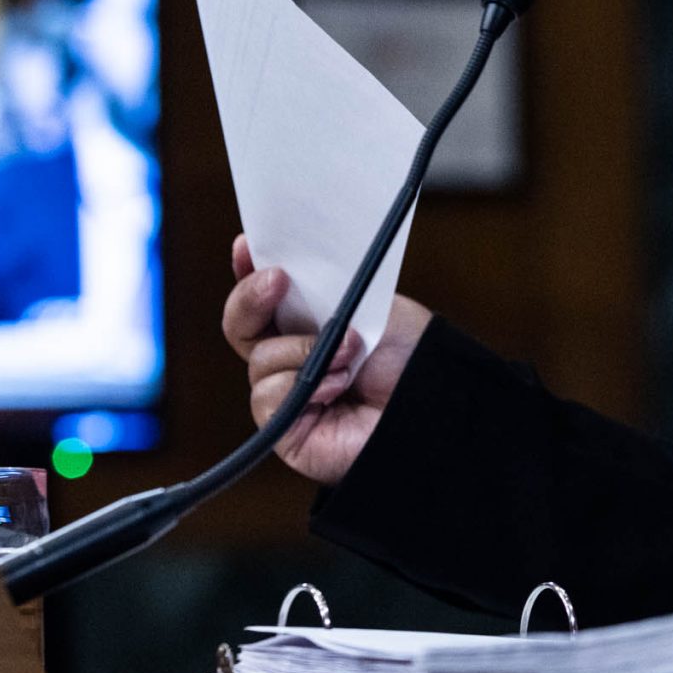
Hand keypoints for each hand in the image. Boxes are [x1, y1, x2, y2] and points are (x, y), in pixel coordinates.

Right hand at [223, 234, 432, 485]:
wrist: (433, 400)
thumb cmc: (409, 354)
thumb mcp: (366, 303)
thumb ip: (321, 286)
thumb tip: (286, 262)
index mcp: (306, 321)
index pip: (262, 294)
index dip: (246, 269)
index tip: (246, 244)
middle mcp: (290, 356)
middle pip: (240, 323)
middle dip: (252, 296)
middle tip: (279, 279)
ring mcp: (285, 392)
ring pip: (260, 359)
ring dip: (305, 349)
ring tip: (350, 353)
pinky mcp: (285, 428)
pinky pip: (268, 397)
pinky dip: (301, 387)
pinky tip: (338, 387)